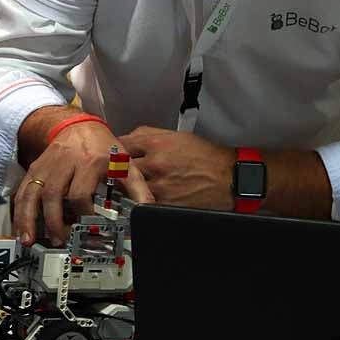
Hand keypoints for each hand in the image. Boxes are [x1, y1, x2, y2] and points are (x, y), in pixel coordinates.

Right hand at [16, 120, 152, 246]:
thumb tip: (148, 213)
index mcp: (90, 162)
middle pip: (54, 195)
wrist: (77, 125)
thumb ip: (138, 190)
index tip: (88, 229)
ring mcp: (47, 167)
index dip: (83, 213)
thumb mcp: (125, 164)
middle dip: (54, 221)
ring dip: (29, 219)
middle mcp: (65, 164)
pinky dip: (19, 212)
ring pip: (33, 193)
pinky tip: (20, 229)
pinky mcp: (35, 170)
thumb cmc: (103, 148)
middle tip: (60, 240)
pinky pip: (23, 192)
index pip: (80, 192)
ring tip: (30, 240)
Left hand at [118, 126, 233, 208]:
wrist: (229, 178)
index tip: (110, 153)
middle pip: (120, 167)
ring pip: (128, 187)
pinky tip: (140, 199)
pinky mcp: (164, 204)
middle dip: (116, 169)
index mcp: (158, 144)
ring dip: (125, 188)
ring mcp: (159, 185)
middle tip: (112, 173)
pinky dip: (138, 201)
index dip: (114, 149)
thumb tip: (128, 137)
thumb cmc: (207, 158)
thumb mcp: (179, 136)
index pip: (122, 144)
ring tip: (125, 188)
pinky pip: (142, 203)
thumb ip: (150, 135)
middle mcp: (156, 164)